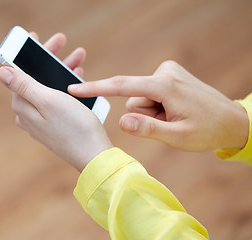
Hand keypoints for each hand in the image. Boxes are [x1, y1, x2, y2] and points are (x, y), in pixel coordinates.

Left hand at [0, 33, 112, 170]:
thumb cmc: (74, 127)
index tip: (35, 37)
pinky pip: (57, 100)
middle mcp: (28, 114)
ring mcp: (41, 121)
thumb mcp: (48, 100)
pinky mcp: (54, 125)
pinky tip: (77, 78)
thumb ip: (24, 85)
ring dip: (61, 71)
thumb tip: (1, 71)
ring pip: (48, 88)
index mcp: (23, 106)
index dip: (28, 54)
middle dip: (49, 59)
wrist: (94, 155)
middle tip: (62, 40)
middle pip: (35, 79)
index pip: (20, 73)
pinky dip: (66, 86)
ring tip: (78, 58)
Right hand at [68, 60, 248, 150]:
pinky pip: (149, 92)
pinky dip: (157, 105)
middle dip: (145, 115)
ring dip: (152, 112)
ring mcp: (167, 71)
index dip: (95, 88)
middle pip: (133, 99)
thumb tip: (121, 121)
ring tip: (175, 117)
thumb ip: (147, 128)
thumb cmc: (207, 131)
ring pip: (141, 98)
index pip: (122, 86)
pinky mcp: (169, 74)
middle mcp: (164, 72)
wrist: (231, 121)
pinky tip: (176, 110)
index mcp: (165, 86)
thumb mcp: (177, 136)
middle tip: (169, 123)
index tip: (74, 89)